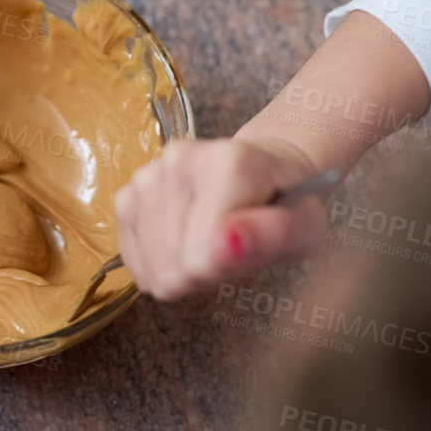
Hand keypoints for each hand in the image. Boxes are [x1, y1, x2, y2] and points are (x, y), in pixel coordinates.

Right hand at [114, 137, 330, 299]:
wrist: (260, 172)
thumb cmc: (284, 205)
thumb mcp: (303, 228)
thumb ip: (272, 237)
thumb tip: (226, 244)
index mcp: (228, 163)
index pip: (201, 254)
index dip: (224, 268)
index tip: (246, 251)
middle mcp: (179, 160)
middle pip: (172, 264)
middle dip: (201, 270)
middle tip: (228, 249)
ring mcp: (147, 175)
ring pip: (151, 265)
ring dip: (179, 269)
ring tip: (207, 243)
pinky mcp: (127, 193)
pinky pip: (131, 257)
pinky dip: (155, 265)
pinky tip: (181, 246)